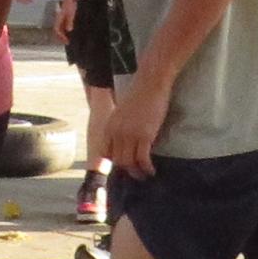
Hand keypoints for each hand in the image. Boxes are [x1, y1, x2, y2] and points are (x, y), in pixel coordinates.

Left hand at [108, 63, 171, 177]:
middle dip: (127, 170)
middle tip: (136, 174)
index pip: (105, 153)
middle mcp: (116, 133)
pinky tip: (152, 171)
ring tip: (144, 175)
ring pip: (129, 163)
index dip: (112, 164)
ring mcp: (129, 135)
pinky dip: (147, 168)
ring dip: (137, 172)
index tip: (121, 168)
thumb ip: (120, 127)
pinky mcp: (144, 136)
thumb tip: (125, 141)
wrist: (151, 83)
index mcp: (109, 127)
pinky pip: (143, 159)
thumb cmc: (140, 94)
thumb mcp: (122, 113)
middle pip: (118, 161)